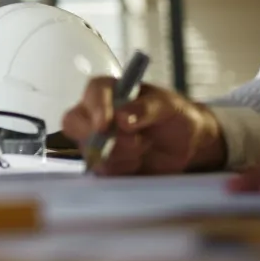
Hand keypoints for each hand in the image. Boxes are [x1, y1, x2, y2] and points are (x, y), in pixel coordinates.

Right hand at [61, 79, 226, 174]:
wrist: (186, 144)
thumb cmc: (174, 115)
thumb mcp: (167, 106)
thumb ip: (146, 108)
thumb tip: (122, 117)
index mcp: (108, 90)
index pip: (93, 93)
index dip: (97, 109)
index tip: (106, 126)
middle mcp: (94, 113)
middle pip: (73, 123)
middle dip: (99, 138)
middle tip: (133, 143)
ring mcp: (94, 139)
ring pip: (88, 150)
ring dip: (118, 155)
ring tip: (143, 149)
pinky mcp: (101, 162)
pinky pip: (100, 170)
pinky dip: (120, 169)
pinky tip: (137, 162)